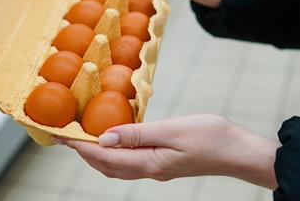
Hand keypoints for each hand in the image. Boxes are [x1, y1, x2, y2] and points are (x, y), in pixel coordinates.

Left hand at [54, 115, 279, 189]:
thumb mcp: (172, 130)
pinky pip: (129, 162)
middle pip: (106, 166)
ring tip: (82, 140)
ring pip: (116, 166)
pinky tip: (113, 142)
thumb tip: (105, 138)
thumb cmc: (210, 137)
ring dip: (97, 155)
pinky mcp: (162, 163)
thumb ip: (137, 134)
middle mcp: (149, 170)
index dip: (81, 148)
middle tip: (64, 138)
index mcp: (149, 163)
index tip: (61, 137)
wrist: (238, 151)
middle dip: (84, 153)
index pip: (105, 158)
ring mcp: (156, 169)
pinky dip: (113, 154)